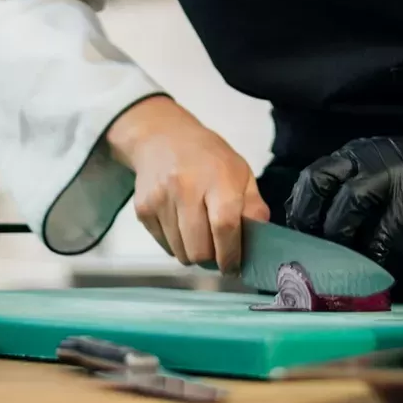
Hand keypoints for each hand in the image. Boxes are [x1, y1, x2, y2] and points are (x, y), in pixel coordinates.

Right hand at [106, 96, 268, 272]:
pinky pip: (164, 246)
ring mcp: (160, 199)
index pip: (225, 226)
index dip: (231, 254)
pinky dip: (176, 244)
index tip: (234, 266)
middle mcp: (185, 188)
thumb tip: (260, 241)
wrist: (161, 137)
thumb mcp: (240, 172)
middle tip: (217, 252)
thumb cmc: (208, 157)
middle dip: (212, 259)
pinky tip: (181, 225)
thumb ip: (253, 207)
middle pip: (199, 249)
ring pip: (180, 252)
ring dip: (194, 253)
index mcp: (217, 178)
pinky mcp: (142, 209)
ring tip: (199, 235)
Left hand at [286, 113, 402, 262]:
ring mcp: (389, 173)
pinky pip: (384, 226)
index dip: (299, 208)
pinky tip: (371, 265)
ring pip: (348, 203)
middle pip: (319, 183)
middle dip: (308, 219)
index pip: (311, 177)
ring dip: (338, 236)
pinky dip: (373, 248)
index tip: (294, 237)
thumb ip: (352, 192)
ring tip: (337, 262)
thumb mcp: (379, 173)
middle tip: (309, 250)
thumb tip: (324, 229)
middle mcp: (364, 159)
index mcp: (353, 155)